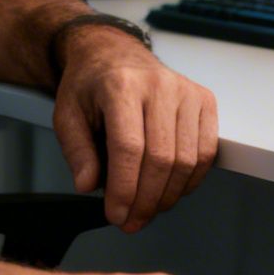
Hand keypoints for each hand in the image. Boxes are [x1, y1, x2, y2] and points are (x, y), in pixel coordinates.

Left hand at [51, 26, 217, 231]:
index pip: (129, 148)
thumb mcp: (67, 115)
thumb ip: (77, 152)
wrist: (113, 52)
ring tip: (148, 209)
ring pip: (187, 160)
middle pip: (162, 159)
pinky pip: (206, 152)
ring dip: (168, 196)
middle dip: (146, 200)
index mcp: (120, 86)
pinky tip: (171, 191)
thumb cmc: (90, 85)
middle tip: (131, 221)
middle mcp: (158, 85)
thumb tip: (89, 186)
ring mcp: (186, 91)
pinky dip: (191, 180)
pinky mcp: (204, 100)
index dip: (124, 189)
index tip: (115, 215)